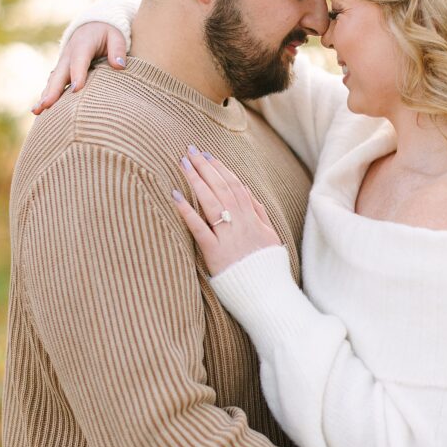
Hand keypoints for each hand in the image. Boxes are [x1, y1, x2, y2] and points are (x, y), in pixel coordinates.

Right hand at [32, 22, 127, 113]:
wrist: (92, 26)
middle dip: (53, 90)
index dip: (77, 74)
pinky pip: (53, 84)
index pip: (79, 60)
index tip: (77, 89)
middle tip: (46, 104)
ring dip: (45, 95)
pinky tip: (40, 110)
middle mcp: (69, 55)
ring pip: (53, 80)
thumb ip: (118, 49)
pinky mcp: (62, 71)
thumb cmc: (107, 33)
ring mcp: (63, 63)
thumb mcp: (116, 36)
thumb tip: (119, 66)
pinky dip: (47, 95)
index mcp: (83, 44)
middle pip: (60, 73)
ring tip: (37, 111)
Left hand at [173, 148, 281, 274]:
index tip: (208, 155)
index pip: (236, 186)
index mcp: (253, 219)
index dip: (221, 169)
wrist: (268, 295)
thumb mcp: (271, 238)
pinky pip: (199, 228)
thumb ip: (260, 216)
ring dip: (196, 180)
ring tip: (183, 163)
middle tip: (190, 151)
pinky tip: (175, 195)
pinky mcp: (215, 253)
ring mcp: (228, 237)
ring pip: (211, 201)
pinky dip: (187, 210)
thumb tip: (250, 196)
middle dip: (205, 167)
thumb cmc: (267, 269)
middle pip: (222, 188)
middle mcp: (241, 223)